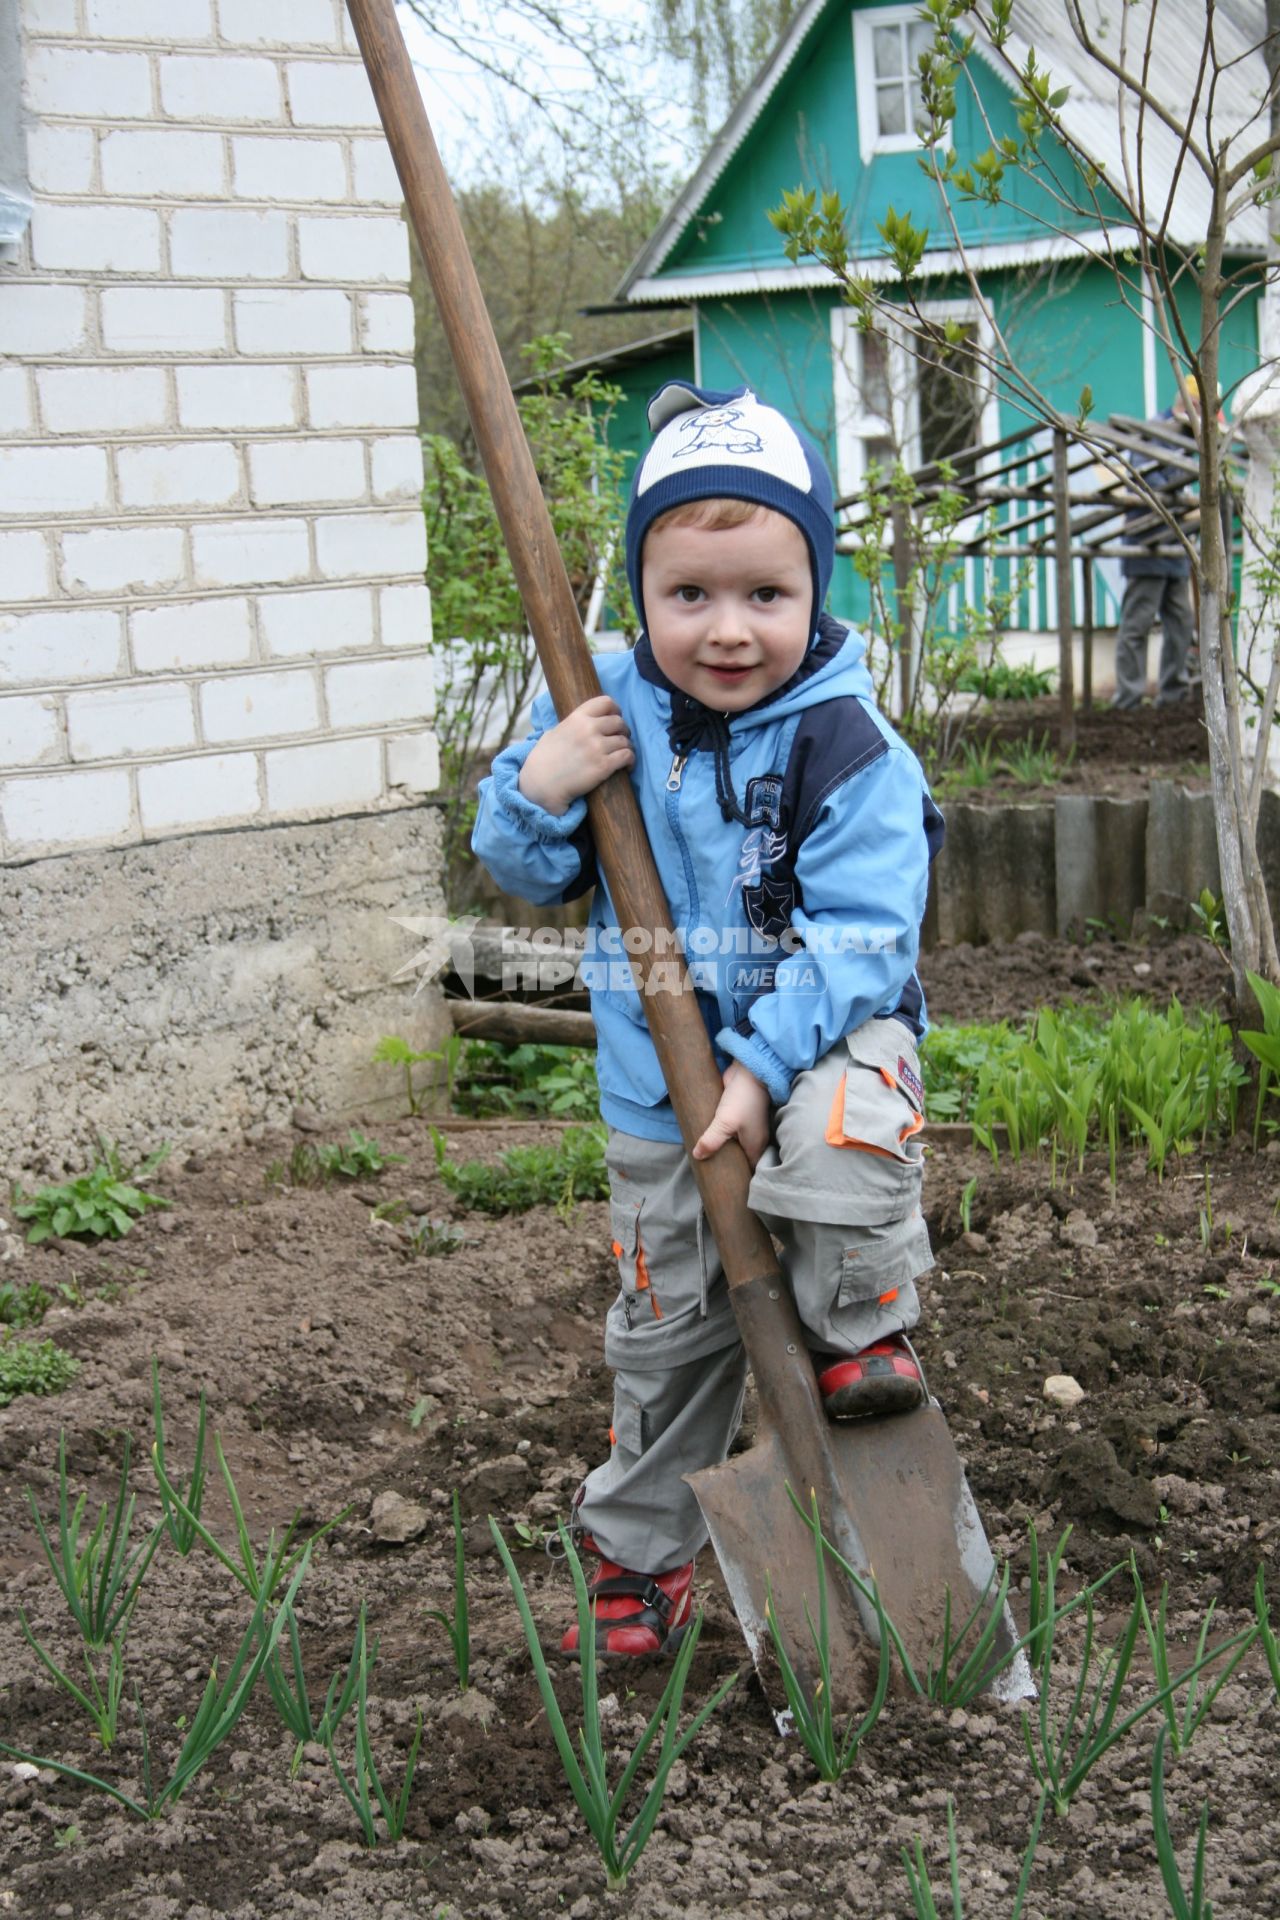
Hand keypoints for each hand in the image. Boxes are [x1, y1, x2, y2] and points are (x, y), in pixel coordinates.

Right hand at [517, 695, 633, 814]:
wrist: (542, 784)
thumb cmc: (543, 760)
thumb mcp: (553, 733)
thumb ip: (570, 725)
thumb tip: (580, 723)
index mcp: (577, 718)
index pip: (605, 702)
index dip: (615, 710)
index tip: (615, 718)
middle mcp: (589, 729)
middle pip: (619, 722)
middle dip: (623, 731)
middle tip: (620, 739)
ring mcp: (597, 747)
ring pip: (625, 741)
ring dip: (627, 747)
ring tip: (623, 754)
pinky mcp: (603, 765)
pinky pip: (627, 756)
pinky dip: (630, 760)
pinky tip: (627, 766)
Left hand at [692, 1062, 771, 1168]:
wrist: (749, 1070)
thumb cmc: (743, 1099)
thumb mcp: (725, 1123)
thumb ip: (711, 1141)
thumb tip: (698, 1156)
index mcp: (755, 1146)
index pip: (749, 1170)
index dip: (739, 1178)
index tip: (724, 1185)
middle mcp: (752, 1138)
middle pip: (739, 1157)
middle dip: (726, 1163)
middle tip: (709, 1172)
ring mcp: (744, 1126)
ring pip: (732, 1143)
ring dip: (721, 1148)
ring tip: (704, 1157)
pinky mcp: (735, 1114)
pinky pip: (727, 1129)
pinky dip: (718, 1133)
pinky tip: (706, 1136)